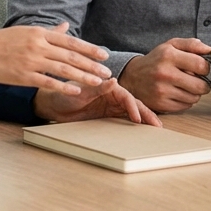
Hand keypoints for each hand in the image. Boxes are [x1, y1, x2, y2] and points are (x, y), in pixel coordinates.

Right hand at [0, 22, 110, 95]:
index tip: (104, 55)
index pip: (70, 41)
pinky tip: (76, 90)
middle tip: (107, 71)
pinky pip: (47, 82)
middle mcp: (38, 45)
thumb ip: (48, 32)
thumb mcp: (25, 32)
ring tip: (98, 81)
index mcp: (39, 33)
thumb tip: (66, 26)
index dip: (89, 48)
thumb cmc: (0, 42)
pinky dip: (63, 86)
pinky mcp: (23, 76)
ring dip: (83, 76)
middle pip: (71, 55)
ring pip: (63, 69)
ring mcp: (31, 61)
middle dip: (91, 64)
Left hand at [34, 78, 162, 125]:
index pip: (125, 96)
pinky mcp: (107, 114)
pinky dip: (134, 123)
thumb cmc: (64, 94)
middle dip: (146, 113)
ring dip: (144, 118)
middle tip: (157, 125)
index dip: (133, 107)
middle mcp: (112, 94)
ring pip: (131, 111)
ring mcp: (110, 105)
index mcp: (107, 86)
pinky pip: (124, 118)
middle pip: (133, 104)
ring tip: (155, 127)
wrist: (53, 104)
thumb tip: (113, 80)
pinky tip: (142, 130)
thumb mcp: (80, 91)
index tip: (137, 118)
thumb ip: (97, 88)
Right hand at [118, 38, 210, 112]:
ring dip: (195, 93)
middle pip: (201, 86)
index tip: (203, 69)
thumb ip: (191, 44)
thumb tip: (209, 50)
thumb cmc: (156, 60)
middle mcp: (165, 73)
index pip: (201, 65)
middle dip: (204, 84)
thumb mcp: (171, 45)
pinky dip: (186, 100)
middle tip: (198, 80)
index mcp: (169, 55)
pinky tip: (178, 93)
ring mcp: (162, 91)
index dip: (206, 68)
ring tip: (186, 86)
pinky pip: (186, 106)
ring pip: (194, 98)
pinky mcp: (161, 104)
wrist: (133, 76)